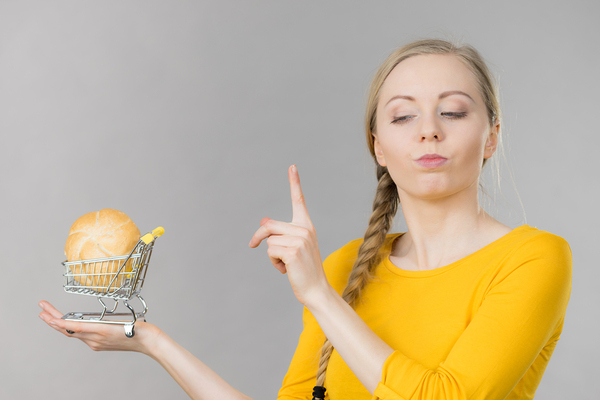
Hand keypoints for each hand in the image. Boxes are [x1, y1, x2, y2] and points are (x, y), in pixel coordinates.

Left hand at [38, 300, 160, 354]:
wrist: (149, 341)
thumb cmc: (138, 330)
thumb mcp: (117, 323)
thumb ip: (95, 325)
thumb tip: (75, 326)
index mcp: (99, 332)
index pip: (71, 327)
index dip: (57, 320)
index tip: (46, 314)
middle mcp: (95, 340)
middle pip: (68, 330)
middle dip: (53, 319)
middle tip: (41, 310)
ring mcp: (97, 343)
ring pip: (73, 333)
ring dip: (60, 324)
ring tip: (49, 316)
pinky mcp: (101, 343)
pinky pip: (82, 336)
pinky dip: (72, 329)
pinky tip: (70, 324)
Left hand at [249, 165, 329, 305]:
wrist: (316, 289)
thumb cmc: (303, 270)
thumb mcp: (292, 248)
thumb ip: (280, 234)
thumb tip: (263, 221)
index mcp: (306, 226)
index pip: (298, 201)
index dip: (294, 183)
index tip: (292, 166)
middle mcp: (304, 229)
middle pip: (269, 226)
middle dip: (258, 238)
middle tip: (252, 246)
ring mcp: (299, 239)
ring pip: (268, 241)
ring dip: (271, 255)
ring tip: (286, 264)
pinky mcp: (292, 251)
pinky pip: (270, 251)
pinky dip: (273, 263)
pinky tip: (286, 269)